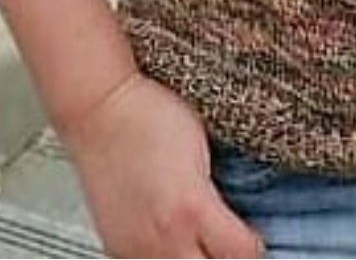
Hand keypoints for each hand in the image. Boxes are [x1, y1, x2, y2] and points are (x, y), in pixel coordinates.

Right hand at [58, 72, 266, 258]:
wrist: (99, 110)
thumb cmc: (151, 116)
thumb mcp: (203, 148)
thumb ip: (222, 191)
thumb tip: (239, 218)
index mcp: (193, 207)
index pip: (242, 254)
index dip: (256, 249)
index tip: (256, 241)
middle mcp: (165, 238)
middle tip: (231, 248)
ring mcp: (137, 249)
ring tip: (203, 248)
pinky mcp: (116, 248)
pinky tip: (173, 247)